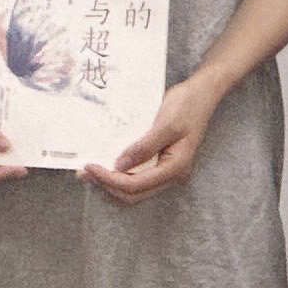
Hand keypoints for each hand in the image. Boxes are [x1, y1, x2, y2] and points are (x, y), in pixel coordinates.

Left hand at [90, 74, 218, 204]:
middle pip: (134, 194)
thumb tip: (119, 166)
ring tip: (90, 171)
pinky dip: (120, 174)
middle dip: (108, 185)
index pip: (136, 185)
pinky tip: (107, 164)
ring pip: (135, 189)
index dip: (110, 179)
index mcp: (175, 168)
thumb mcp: (166, 124)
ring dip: (112, 182)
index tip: (90, 167)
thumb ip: (144, 147)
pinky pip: (137, 176)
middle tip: (85, 172)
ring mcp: (166, 170)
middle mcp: (171, 174)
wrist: (202, 93)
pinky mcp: (160, 162)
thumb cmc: (187, 106)